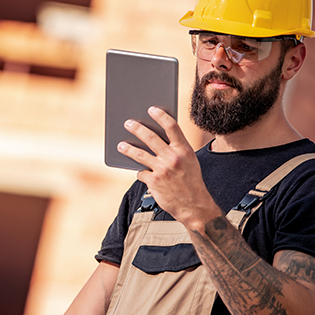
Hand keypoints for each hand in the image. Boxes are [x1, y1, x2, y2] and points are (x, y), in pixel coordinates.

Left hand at [117, 107, 220, 229]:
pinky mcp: (153, 181)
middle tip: (128, 123)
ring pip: (139, 154)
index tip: (151, 109)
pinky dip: (141, 172)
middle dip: (137, 128)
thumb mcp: (190, 161)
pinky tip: (141, 173)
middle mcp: (173, 157)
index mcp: (184, 150)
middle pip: (150, 137)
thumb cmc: (191, 181)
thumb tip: (157, 137)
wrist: (194, 206)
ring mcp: (162, 169)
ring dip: (127, 148)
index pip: (171, 126)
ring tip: (120, 145)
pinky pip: (141, 172)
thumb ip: (176, 149)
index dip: (160, 115)